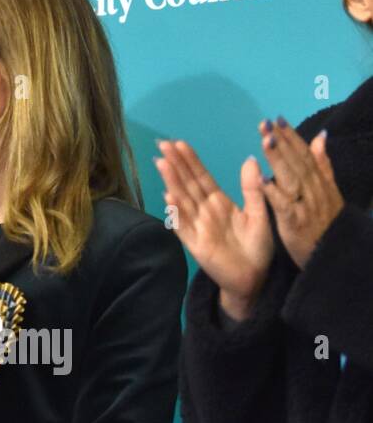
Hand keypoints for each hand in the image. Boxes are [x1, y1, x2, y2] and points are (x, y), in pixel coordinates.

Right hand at [155, 139, 273, 319]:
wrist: (255, 278)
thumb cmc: (257, 248)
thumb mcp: (259, 214)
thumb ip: (252, 189)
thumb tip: (250, 159)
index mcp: (220, 203)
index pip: (202, 178)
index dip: (191, 161)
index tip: (180, 143)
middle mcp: (205, 212)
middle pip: (188, 184)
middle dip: (176, 164)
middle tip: (163, 144)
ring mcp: (198, 227)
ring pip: (183, 200)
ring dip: (172, 181)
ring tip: (162, 163)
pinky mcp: (196, 244)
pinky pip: (184, 226)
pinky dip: (176, 213)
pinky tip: (169, 197)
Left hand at [260, 119, 342, 268]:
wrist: (334, 255)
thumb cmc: (325, 223)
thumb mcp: (328, 192)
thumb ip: (323, 164)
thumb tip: (321, 136)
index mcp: (319, 182)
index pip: (304, 154)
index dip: (291, 136)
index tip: (277, 118)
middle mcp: (314, 190)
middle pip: (297, 162)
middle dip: (282, 141)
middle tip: (266, 123)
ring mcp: (306, 205)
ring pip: (292, 178)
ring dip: (279, 159)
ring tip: (266, 141)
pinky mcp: (296, 222)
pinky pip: (284, 205)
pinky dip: (274, 192)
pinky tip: (262, 180)